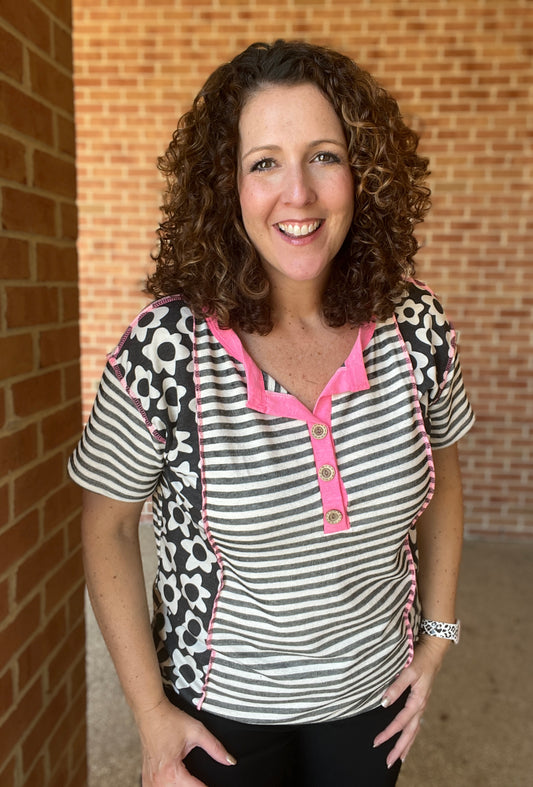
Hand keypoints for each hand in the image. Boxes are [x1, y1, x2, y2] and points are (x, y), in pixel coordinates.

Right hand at [137, 697, 235, 785]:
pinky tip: (177, 784)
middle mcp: (158, 780)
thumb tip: (230, 761)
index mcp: (172, 771)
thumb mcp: (197, 731)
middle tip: (207, 783)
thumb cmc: (169, 720)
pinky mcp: (146, 778)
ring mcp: (150, 780)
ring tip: (193, 783)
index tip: (219, 786)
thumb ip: (215, 748)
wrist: (150, 711)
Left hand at [373, 635, 450, 768]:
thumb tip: (384, 703)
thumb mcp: (409, 671)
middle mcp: (421, 706)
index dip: (388, 733)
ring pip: (414, 730)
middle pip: (410, 733)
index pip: (401, 722)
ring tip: (398, 758)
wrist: (434, 651)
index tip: (376, 742)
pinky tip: (406, 737)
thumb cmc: (420, 659)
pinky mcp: (420, 701)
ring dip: (406, 744)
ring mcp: (422, 704)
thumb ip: (396, 686)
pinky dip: (410, 734)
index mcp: (418, 701)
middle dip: (399, 748)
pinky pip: (415, 722)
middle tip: (388, 763)